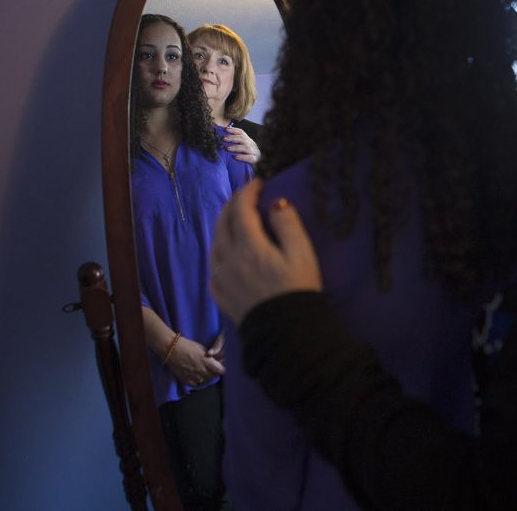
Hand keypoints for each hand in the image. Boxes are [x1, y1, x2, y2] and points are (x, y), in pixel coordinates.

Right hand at [166, 335, 226, 385]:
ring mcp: (193, 377)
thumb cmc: (187, 346)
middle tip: (211, 367)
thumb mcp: (202, 349)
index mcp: (207, 362)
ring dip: (206, 377)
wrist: (171, 349)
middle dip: (214, 372)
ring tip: (203, 371)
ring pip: (205, 381)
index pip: (221, 370)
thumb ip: (210, 357)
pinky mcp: (185, 380)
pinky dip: (197, 381)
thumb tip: (217, 360)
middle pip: (213, 376)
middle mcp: (201, 371)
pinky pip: (195, 384)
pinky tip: (196, 375)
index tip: (220, 366)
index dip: (221, 368)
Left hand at [211, 178, 322, 325]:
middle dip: (233, 204)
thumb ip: (288, 224)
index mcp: (249, 246)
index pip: (242, 209)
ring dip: (224, 224)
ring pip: (215, 240)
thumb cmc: (298, 290)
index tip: (259, 183)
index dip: (249, 192)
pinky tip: (230, 248)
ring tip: (237, 218)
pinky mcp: (218, 292)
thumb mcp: (302, 253)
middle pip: (223, 221)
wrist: (286, 333)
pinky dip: (221, 246)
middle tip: (246, 196)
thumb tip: (276, 202)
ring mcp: (219, 276)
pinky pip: (214, 261)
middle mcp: (227, 258)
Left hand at [223, 127, 260, 163]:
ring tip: (227, 148)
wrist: (261, 168)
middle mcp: (252, 145)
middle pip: (243, 139)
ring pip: (246, 148)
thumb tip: (224, 138)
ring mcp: (255, 152)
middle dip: (232, 137)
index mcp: (248, 141)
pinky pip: (250, 158)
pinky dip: (242, 157)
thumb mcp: (242, 149)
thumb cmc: (247, 158)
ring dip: (236, 147)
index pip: (241, 132)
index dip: (233, 130)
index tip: (225, 129)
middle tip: (223, 138)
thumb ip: (236, 144)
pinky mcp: (256, 161)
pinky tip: (235, 157)